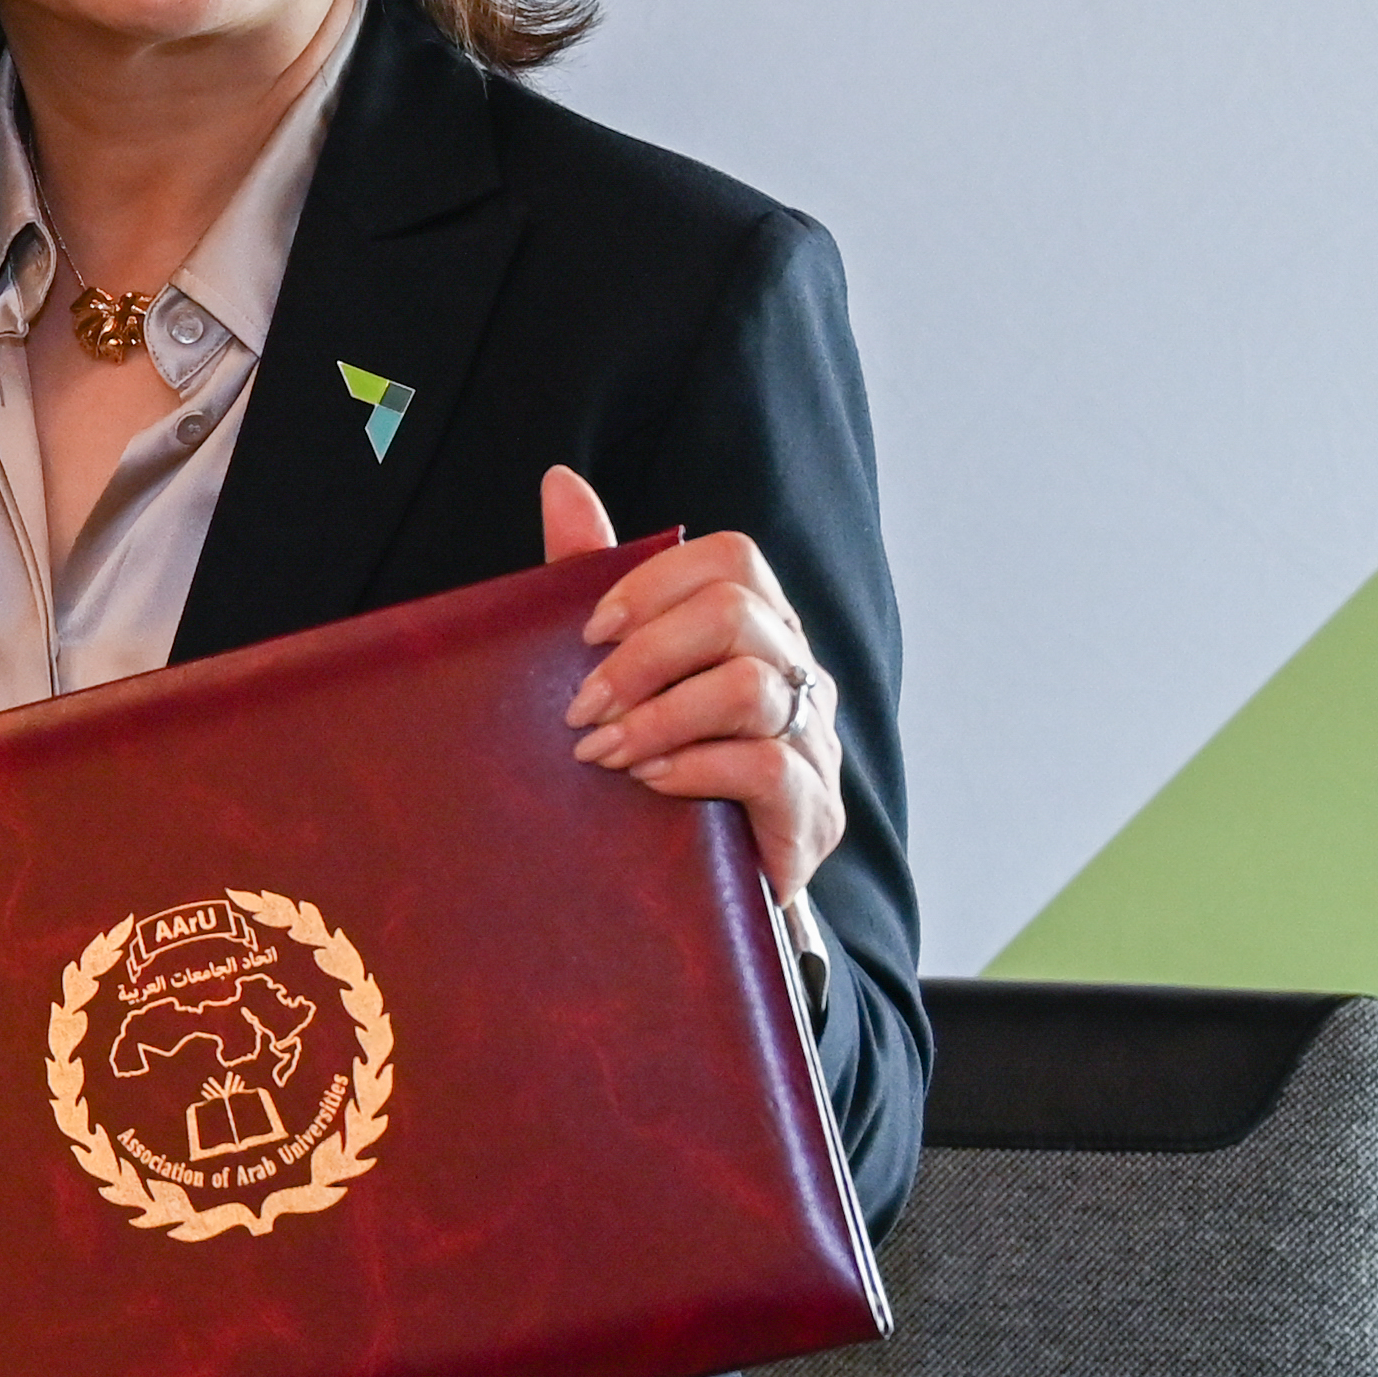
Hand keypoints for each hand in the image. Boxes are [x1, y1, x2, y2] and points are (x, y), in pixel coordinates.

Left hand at [543, 463, 845, 898]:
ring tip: (602, 752)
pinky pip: (767, 765)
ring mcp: (816, 741)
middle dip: (644, 656)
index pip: (732, 559)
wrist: (699, 894)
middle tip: (579, 708)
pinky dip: (695, 768)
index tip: (587, 632)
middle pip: (738, 615)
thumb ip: (595, 578)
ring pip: (750, 686)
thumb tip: (561, 482)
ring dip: (659, 715)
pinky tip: (649, 784)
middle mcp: (799, 672)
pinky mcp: (814, 811)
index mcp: (759, 628)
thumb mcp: (619, 670)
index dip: (654, 584)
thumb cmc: (657, 764)